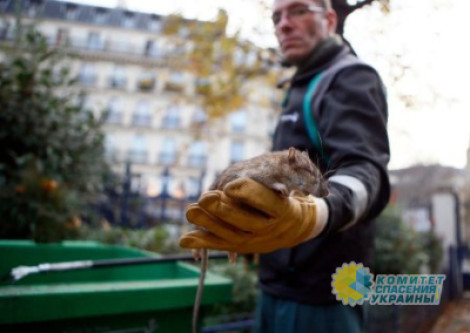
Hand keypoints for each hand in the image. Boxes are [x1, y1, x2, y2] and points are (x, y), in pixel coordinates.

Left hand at [179, 178, 328, 253]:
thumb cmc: (286, 197)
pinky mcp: (241, 247)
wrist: (295, 227)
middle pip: (246, 221)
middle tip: (204, 198)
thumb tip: (286, 166)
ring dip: (208, 223)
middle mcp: (269, 229)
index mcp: (283, 210)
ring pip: (230, 234)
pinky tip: (184, 240)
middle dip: (224, 210)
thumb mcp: (290, 184)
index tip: (230, 186)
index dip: (248, 193)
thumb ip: (279, 176)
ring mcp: (255, 241)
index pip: (266, 201)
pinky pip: (220, 245)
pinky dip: (201, 243)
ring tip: (190, 211)